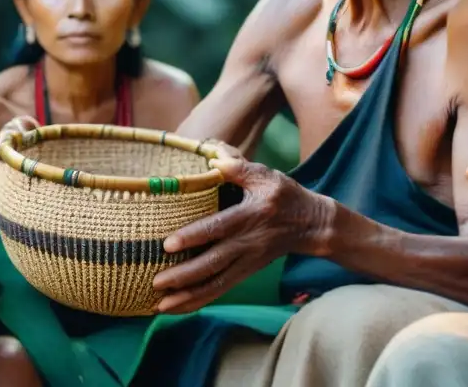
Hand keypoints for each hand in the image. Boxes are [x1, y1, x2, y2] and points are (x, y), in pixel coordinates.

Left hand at [152, 143, 331, 314]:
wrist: (311, 225)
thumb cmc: (284, 195)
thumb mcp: (266, 175)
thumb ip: (240, 168)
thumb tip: (215, 159)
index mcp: (250, 216)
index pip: (219, 228)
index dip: (194, 236)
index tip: (168, 244)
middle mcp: (247, 243)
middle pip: (213, 263)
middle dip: (184, 275)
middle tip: (156, 282)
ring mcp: (247, 262)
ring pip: (216, 284)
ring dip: (188, 297)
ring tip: (159, 305)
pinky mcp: (246, 272)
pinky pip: (220, 290)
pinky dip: (198, 301)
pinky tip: (177, 307)